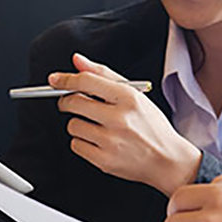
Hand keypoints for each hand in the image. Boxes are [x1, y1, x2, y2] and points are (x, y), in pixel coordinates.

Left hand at [50, 53, 201, 195]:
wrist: (168, 160)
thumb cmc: (151, 127)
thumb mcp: (135, 94)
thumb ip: (104, 75)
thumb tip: (77, 61)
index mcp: (128, 98)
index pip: (86, 81)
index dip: (65, 79)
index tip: (54, 80)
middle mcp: (119, 119)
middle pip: (73, 102)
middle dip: (66, 101)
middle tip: (71, 102)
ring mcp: (111, 141)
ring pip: (73, 125)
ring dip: (78, 124)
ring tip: (95, 126)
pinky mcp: (104, 161)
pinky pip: (76, 145)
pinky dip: (82, 142)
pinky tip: (98, 141)